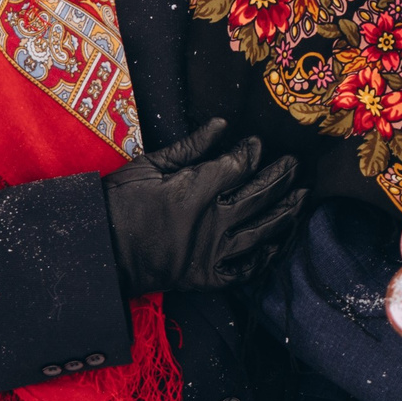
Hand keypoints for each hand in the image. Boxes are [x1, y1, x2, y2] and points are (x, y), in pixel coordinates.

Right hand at [103, 118, 305, 297]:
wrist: (99, 249)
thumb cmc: (119, 202)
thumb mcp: (149, 164)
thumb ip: (190, 146)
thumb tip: (222, 124)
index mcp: (197, 190)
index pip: (240, 166)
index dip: (252, 153)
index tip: (257, 144)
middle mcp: (212, 221)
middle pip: (259, 195)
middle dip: (282, 177)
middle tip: (295, 165)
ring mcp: (212, 251)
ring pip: (262, 231)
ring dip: (286, 213)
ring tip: (302, 198)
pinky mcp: (206, 276)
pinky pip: (244, 270)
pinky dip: (263, 258)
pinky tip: (275, 245)